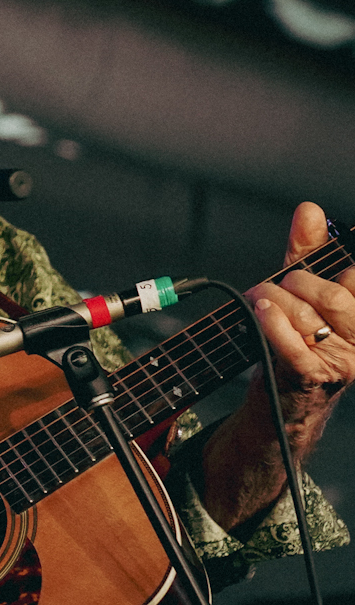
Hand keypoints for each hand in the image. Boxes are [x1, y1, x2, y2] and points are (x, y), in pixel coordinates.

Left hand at [247, 202, 353, 396]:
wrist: (285, 394)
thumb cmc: (299, 335)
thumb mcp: (304, 288)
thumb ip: (309, 251)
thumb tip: (309, 210)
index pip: (354, 277)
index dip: (333, 265)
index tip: (309, 265)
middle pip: (335, 296)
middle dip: (298, 282)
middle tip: (280, 283)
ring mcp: (343, 359)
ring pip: (307, 317)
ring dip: (272, 300)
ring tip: (259, 299)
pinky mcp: (314, 375)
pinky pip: (293, 345)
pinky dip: (272, 324)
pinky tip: (261, 311)